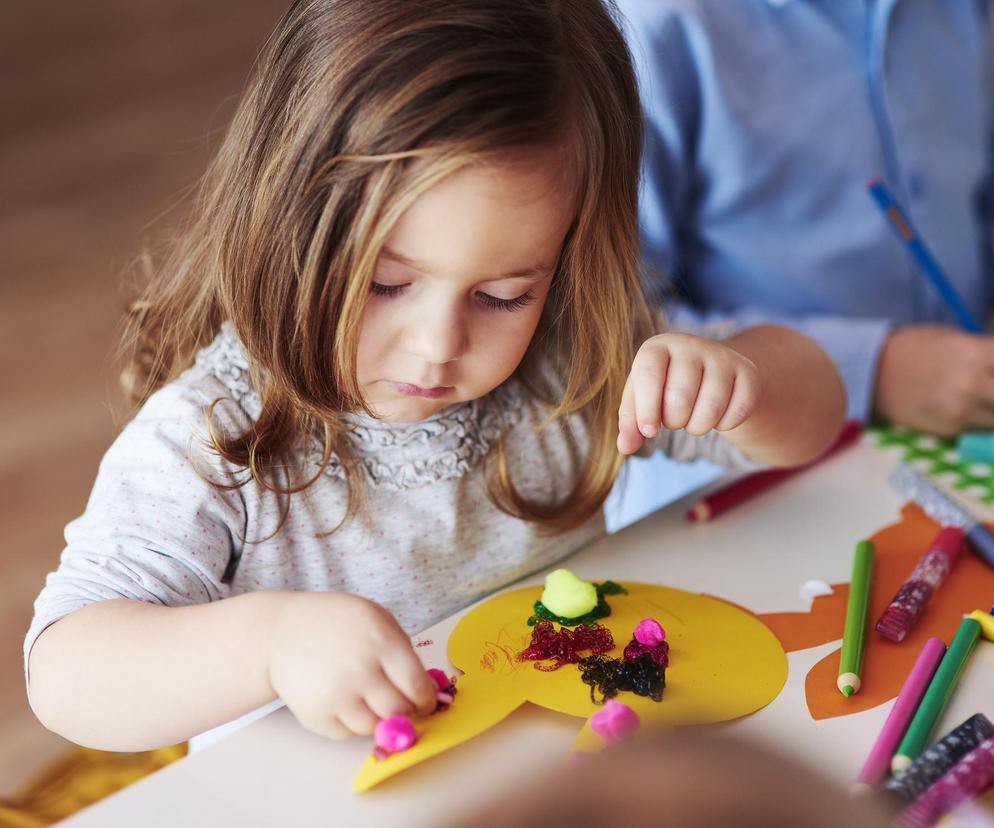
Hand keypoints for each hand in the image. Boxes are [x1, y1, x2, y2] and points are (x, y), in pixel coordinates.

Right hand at [267, 592, 436, 738]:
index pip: (417, 686)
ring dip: (378, 718)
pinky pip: (347, 734)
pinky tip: (345, 699)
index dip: (426, 700)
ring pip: (374, 728)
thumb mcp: (377, 618)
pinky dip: (352, 722)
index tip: (426, 702)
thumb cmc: (336, 623)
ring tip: (368, 697)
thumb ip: (402, 651)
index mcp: (381, 643)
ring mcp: (335, 697)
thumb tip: (424, 689)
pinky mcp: (316, 717)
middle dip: (406, 711)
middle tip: (402, 704)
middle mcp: (359, 672)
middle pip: (398, 711)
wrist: (282, 632)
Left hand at [617, 333, 761, 454]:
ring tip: (692, 420)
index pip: (648, 375)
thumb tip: (625, 446)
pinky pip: (737, 412)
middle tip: (674, 419)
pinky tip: (717, 416)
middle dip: (674, 421)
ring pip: (710, 408)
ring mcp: (723, 356)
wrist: (710, 373)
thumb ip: (631, 423)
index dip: (646, 410)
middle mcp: (691, 344)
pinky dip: (724, 425)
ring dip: (697, 427)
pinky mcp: (749, 373)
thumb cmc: (666, 388)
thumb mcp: (642, 400)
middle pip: (680, 398)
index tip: (649, 431)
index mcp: (658, 346)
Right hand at [874, 326, 993, 436]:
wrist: (872, 371)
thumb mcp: (958, 340)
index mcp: (979, 353)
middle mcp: (974, 384)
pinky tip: (965, 408)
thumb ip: (989, 356)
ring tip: (982, 401)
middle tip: (992, 393)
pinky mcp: (950, 430)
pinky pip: (979, 428)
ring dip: (992, 411)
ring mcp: (962, 410)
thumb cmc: (917, 348)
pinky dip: (980, 421)